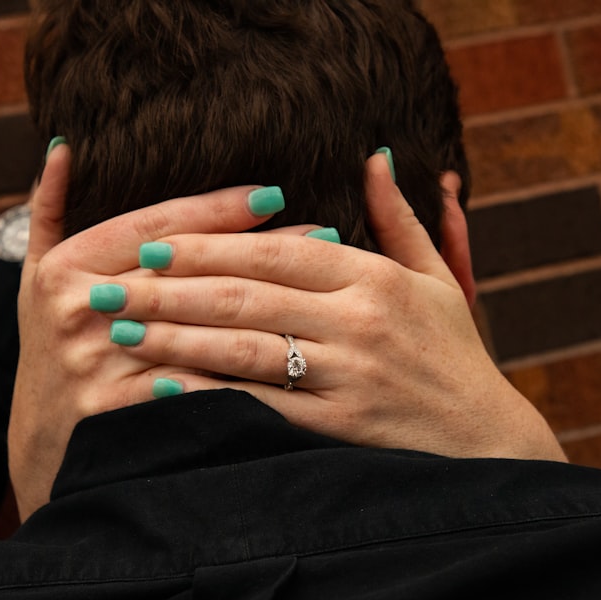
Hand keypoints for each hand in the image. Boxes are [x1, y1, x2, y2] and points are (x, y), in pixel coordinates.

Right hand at [8, 142, 301, 519]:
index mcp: (67, 267)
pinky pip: (192, 386)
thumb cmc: (49, 347)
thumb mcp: (35, 277)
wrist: (38, 442)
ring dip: (266, 308)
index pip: (157, 228)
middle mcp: (81, 310)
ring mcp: (98, 362)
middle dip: (260, 251)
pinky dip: (241, 371)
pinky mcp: (116, 410)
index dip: (218, 209)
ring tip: (322, 289)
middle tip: (323, 230)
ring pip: (197, 328)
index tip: (274, 194)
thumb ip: (48, 210)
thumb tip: (64, 146)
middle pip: (187, 272)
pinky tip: (291, 356)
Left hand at [102, 153, 565, 461]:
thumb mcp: (437, 279)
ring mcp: (350, 373)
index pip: (276, 250)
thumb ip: (400, 219)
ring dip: (176, 337)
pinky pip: (263, 405)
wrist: (490, 441)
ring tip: (123, 330)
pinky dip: (211, 396)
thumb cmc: (456, 356)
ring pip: (247, 347)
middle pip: (247, 295)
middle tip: (110, 285)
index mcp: (375, 277)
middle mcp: (360, 320)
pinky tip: (164, 389)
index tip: (152, 242)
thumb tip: (375, 157)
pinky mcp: (342, 424)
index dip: (209, 244)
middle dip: (170, 288)